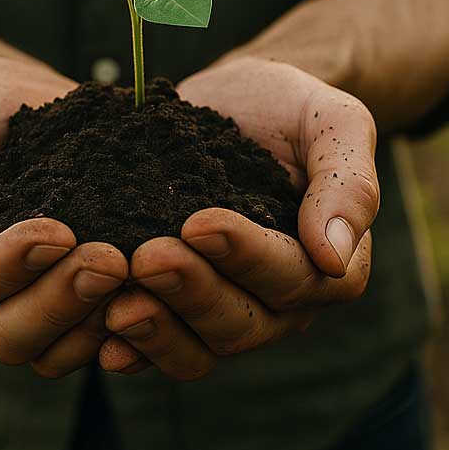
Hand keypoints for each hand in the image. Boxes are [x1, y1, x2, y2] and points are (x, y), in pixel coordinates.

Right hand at [0, 56, 127, 376]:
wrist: (26, 101)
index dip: (5, 265)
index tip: (58, 232)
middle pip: (3, 332)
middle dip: (60, 300)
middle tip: (113, 261)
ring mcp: (17, 309)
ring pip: (46, 350)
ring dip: (91, 319)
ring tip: (133, 274)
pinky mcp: (66, 311)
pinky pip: (85, 347)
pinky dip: (116, 332)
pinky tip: (147, 297)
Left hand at [99, 57, 377, 380]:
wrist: (235, 101)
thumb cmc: (290, 108)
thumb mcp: (332, 122)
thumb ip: (348, 183)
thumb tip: (334, 257)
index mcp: (328, 264)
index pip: (296, 277)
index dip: (247, 256)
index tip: (198, 223)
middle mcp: (281, 301)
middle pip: (244, 323)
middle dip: (192, 292)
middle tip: (146, 257)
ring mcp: (228, 309)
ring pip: (201, 347)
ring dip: (159, 329)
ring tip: (117, 305)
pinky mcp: (179, 308)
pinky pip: (161, 348)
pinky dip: (134, 348)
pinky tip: (100, 338)